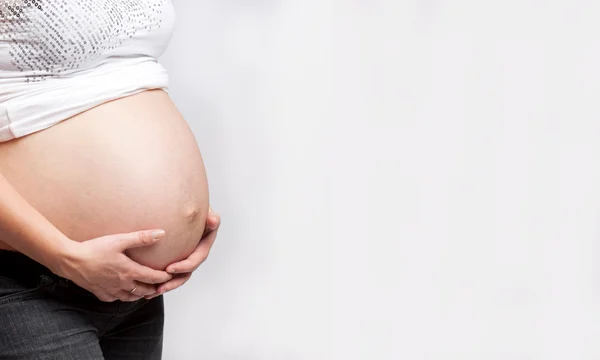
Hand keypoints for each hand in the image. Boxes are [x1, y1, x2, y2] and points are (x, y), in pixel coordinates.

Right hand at [56, 229, 172, 301]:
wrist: (70, 260)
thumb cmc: (94, 248)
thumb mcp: (119, 240)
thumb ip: (141, 237)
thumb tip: (162, 233)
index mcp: (129, 271)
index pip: (153, 277)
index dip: (164, 277)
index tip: (171, 275)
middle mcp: (122, 283)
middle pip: (144, 290)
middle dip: (155, 288)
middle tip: (161, 285)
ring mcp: (110, 290)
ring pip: (131, 297)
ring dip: (140, 294)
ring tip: (146, 291)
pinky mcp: (99, 293)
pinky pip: (115, 299)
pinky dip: (123, 297)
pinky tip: (123, 293)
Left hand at [145, 206, 220, 298]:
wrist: (179, 203)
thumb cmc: (192, 204)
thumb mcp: (202, 209)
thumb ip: (209, 215)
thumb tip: (214, 220)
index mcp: (205, 241)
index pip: (197, 257)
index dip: (185, 265)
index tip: (170, 268)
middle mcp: (197, 250)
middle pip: (188, 271)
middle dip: (174, 281)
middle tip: (159, 286)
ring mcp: (187, 254)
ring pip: (179, 275)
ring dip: (167, 284)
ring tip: (152, 292)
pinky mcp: (176, 255)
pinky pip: (170, 270)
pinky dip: (160, 279)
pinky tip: (147, 286)